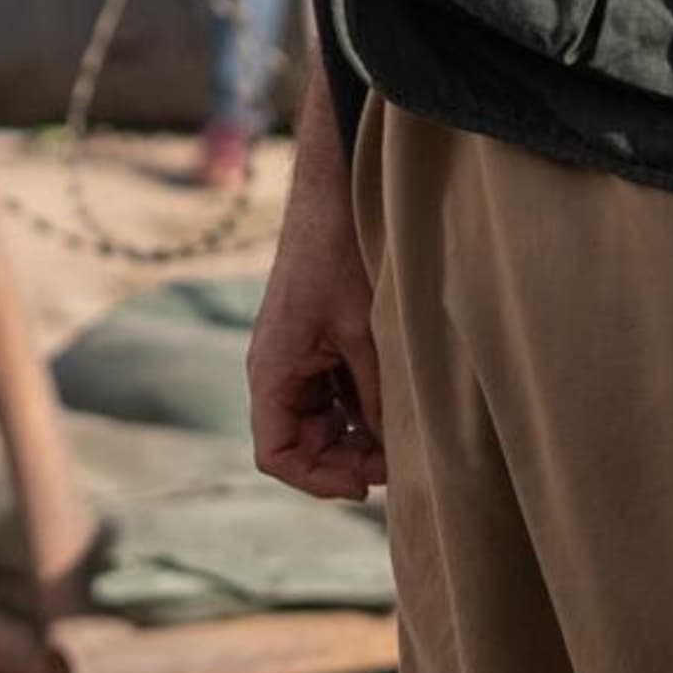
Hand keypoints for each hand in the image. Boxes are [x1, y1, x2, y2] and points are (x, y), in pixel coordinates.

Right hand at [248, 162, 386, 503]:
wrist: (334, 189)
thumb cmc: (338, 254)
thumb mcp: (362, 331)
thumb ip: (372, 394)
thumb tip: (389, 451)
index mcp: (271, 371)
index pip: (276, 453)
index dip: (316, 479)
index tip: (363, 483)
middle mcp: (277, 368)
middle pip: (301, 441)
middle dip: (345, 458)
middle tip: (395, 463)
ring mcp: (297, 354)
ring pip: (321, 419)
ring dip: (357, 433)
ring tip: (401, 437)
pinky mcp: (318, 339)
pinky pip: (333, 390)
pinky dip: (361, 404)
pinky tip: (395, 402)